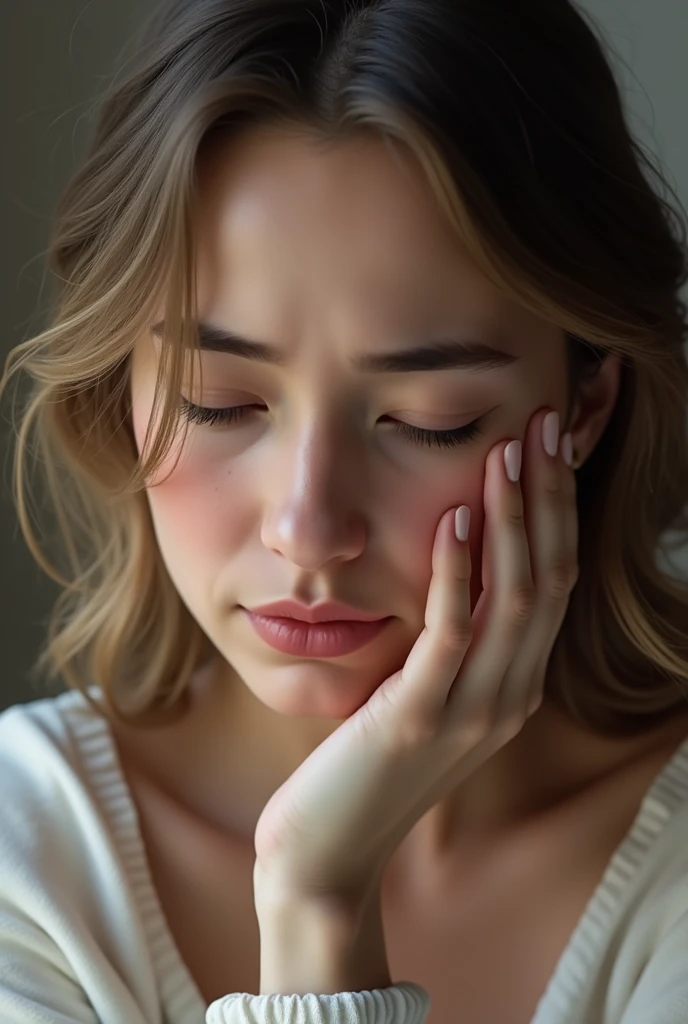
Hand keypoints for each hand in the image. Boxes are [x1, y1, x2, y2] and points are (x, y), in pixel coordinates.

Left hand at [253, 408, 578, 919]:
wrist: (328, 852)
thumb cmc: (368, 766)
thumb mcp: (427, 696)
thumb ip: (452, 645)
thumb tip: (453, 566)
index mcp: (514, 685)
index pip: (553, 582)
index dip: (556, 511)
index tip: (547, 446)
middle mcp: (509, 696)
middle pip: (548, 580)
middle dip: (549, 498)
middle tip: (543, 426)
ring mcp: (472, 712)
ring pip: (514, 600)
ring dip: (513, 521)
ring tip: (508, 453)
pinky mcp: (419, 720)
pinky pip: (450, 635)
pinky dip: (458, 575)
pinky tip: (455, 522)